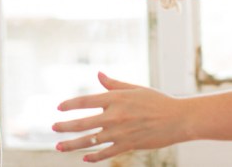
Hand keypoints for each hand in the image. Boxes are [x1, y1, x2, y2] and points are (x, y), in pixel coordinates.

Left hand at [52, 72, 186, 162]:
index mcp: (116, 98)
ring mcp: (120, 132)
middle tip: (53, 127)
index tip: (58, 107)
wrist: (177, 119)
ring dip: (72, 145)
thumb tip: (98, 74)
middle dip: (65, 126)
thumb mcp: (134, 89)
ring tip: (59, 146)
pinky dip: (93, 157)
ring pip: (90, 141)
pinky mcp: (128, 145)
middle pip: (83, 123)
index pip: (85, 101)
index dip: (70, 104)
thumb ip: (113, 84)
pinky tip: (84, 158)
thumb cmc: (157, 101)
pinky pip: (106, 153)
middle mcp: (115, 115)